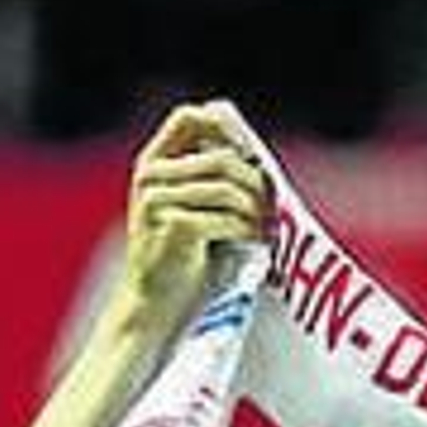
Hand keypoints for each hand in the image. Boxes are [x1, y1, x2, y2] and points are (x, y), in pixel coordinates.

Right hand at [122, 102, 271, 324]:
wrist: (158, 309)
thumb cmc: (189, 265)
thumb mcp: (206, 215)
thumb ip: (224, 184)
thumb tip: (265, 164)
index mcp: (155, 163)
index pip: (189, 117)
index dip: (225, 127)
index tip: (253, 156)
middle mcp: (151, 174)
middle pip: (221, 158)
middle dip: (257, 185)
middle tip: (275, 213)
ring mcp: (156, 199)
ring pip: (228, 188)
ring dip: (258, 212)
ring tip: (268, 233)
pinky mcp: (170, 226)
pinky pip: (226, 219)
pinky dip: (249, 232)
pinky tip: (257, 246)